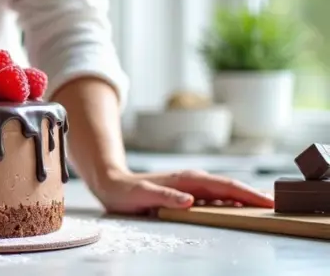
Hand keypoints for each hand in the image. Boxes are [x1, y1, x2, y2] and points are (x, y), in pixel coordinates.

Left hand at [93, 169, 274, 214]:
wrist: (111, 184)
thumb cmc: (125, 191)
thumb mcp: (143, 195)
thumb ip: (165, 197)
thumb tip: (189, 200)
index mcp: (188, 179)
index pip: (225, 186)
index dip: (247, 194)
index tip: (267, 201)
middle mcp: (194, 180)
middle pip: (231, 188)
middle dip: (254, 195)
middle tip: (277, 206)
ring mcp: (192, 186)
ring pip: (226, 192)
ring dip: (245, 199)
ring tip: (266, 208)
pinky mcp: (188, 193)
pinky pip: (216, 197)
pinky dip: (231, 202)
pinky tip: (240, 209)